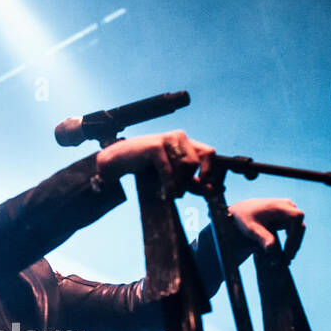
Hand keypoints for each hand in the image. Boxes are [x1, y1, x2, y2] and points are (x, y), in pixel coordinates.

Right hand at [95, 131, 213, 198]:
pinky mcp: (155, 146)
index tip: (208, 189)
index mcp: (186, 142)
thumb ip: (191, 182)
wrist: (119, 161)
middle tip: (179, 192)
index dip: (210, 172)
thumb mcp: (173, 177)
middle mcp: (179, 137)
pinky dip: (169, 184)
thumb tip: (212, 190)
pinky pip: (169, 169)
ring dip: (178, 184)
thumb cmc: (146, 169)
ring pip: (186, 165)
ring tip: (168, 192)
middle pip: (197, 162)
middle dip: (189, 181)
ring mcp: (167, 139)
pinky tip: (165, 193)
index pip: (209, 153)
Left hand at [226, 198, 304, 259]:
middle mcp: (287, 206)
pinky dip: (292, 241)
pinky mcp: (287, 217)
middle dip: (295, 242)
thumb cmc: (245, 218)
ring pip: (299, 229)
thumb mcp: (252, 229)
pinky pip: (294, 230)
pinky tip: (286, 252)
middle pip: (300, 225)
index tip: (287, 249)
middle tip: (288, 258)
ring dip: (295, 243)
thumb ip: (262, 237)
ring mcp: (289, 211)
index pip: (297, 219)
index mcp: (280, 206)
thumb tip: (271, 249)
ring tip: (287, 258)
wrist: (242, 211)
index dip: (295, 234)